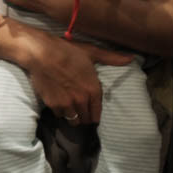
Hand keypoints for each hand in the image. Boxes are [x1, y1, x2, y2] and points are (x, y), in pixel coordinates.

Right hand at [14, 20, 131, 124]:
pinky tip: (57, 102)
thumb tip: (131, 58)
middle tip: (79, 109)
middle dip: (84, 115)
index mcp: (94, 89)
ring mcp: (67, 103)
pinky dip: (59, 111)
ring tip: (69, 108)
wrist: (40, 53)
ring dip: (72, 116)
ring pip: (73, 120)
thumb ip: (111, 58)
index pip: (97, 113)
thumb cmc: (66, 51)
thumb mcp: (91, 53)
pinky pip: (59, 115)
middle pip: (86, 119)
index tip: (90, 113)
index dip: (94, 115)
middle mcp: (82, 100)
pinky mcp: (53, 104)